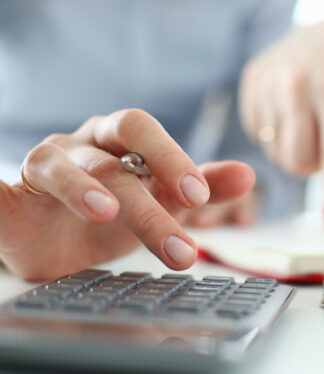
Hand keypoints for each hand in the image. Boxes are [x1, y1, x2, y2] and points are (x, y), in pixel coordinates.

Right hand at [0, 109, 254, 279]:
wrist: (56, 240)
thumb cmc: (114, 212)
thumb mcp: (161, 200)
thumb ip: (202, 187)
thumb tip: (248, 174)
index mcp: (119, 142)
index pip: (144, 133)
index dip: (171, 158)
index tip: (199, 196)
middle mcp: (81, 147)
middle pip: (111, 157)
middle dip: (144, 190)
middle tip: (178, 221)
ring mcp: (43, 168)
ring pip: (60, 169)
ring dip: (82, 188)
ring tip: (105, 213)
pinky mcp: (8, 197)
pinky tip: (5, 197)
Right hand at [240, 16, 323, 227]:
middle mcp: (296, 82)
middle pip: (300, 161)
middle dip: (318, 165)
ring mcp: (269, 80)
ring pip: (278, 153)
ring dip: (301, 149)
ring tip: (315, 120)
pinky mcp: (252, 81)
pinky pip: (261, 135)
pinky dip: (281, 134)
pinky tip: (296, 109)